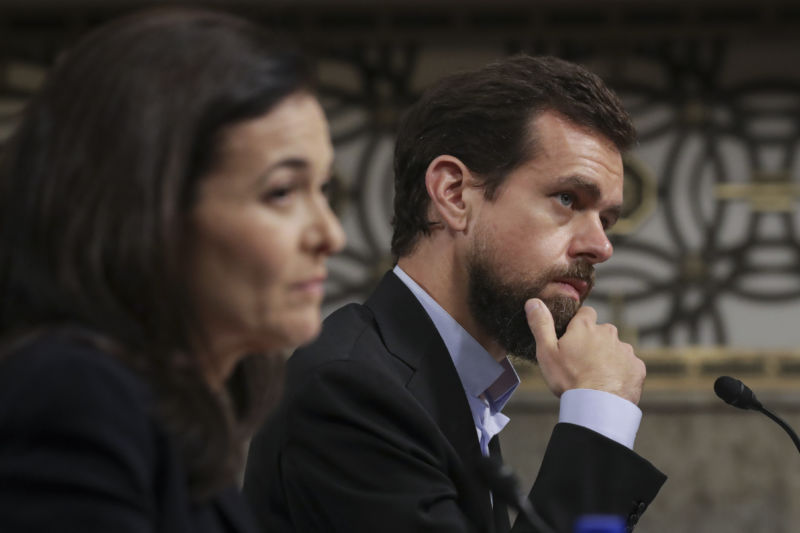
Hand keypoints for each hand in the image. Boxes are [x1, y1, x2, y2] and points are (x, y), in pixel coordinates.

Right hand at [524, 298, 644, 404]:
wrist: (598, 406)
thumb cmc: (569, 379)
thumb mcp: (546, 351)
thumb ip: (541, 324)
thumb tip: (533, 302)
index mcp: (585, 327)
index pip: (586, 313)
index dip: (579, 323)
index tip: (573, 337)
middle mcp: (608, 332)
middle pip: (601, 332)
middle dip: (594, 342)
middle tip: (581, 362)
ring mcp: (625, 349)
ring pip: (615, 349)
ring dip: (608, 357)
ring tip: (596, 376)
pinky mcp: (637, 366)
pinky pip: (628, 365)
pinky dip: (621, 372)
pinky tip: (610, 384)